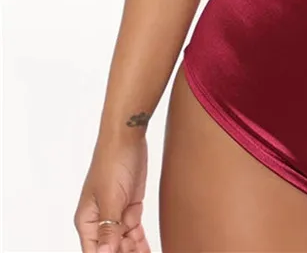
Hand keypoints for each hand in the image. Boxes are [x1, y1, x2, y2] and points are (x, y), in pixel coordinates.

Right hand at [74, 135, 150, 252]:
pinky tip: (148, 252)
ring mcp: (116, 215)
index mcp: (87, 221)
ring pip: (124, 244)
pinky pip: (134, 233)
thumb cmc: (112, 161)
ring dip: (134, 252)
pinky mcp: (130, 208)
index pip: (94, 252)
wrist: (128, 137)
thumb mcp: (111, 197)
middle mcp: (100, 222)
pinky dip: (141, 244)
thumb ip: (108, 228)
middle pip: (110, 250)